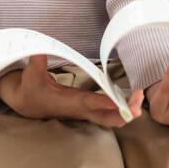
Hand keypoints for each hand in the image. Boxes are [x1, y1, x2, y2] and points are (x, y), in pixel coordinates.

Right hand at [0, 54, 143, 126]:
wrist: (28, 102)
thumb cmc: (30, 88)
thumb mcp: (30, 74)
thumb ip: (36, 62)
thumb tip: (40, 49)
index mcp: (68, 102)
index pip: (89, 103)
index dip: (105, 103)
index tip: (121, 102)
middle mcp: (80, 109)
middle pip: (107, 118)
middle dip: (124, 113)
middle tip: (139, 102)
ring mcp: (86, 110)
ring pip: (110, 118)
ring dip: (126, 111)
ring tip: (140, 98)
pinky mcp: (88, 108)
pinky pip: (109, 113)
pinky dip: (122, 109)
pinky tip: (132, 99)